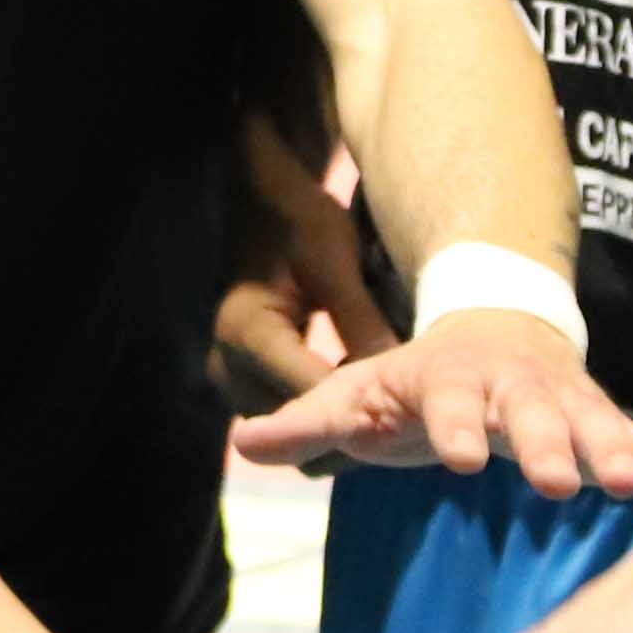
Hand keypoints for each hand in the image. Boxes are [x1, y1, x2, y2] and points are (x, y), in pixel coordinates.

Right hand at [213, 115, 399, 410]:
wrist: (262, 204)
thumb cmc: (298, 222)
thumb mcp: (335, 262)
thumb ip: (361, 320)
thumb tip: (396, 372)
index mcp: (248, 334)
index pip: (308, 393)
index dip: (358, 410)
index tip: (405, 417)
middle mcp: (227, 364)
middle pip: (290, 420)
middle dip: (344, 425)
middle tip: (401, 428)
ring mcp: (229, 374)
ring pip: (284, 423)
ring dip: (329, 422)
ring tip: (384, 420)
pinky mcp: (240, 376)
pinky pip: (280, 409)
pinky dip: (316, 409)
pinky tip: (360, 404)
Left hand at [226, 314, 632, 504]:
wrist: (499, 326)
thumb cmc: (421, 380)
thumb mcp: (357, 392)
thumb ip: (306, 423)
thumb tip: (240, 441)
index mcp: (449, 382)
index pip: (447, 405)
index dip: (453, 428)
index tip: (461, 459)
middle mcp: (514, 389)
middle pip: (531, 416)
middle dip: (548, 444)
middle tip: (566, 480)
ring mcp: (567, 405)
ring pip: (595, 427)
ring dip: (619, 455)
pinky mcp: (607, 424)